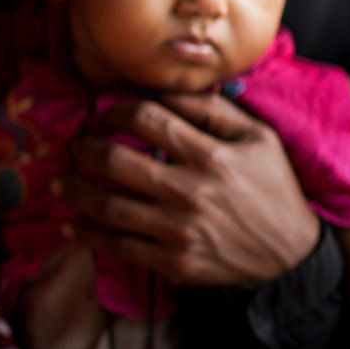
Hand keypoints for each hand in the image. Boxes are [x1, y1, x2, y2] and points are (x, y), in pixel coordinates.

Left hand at [63, 93, 319, 286]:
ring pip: (107, 206)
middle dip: (83, 149)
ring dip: (73, 191)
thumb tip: (167, 87)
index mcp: (211, 156)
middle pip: (115, 161)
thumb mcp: (258, 139)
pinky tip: (71, 225)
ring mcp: (179, 230)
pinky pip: (118, 246)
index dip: (112, 112)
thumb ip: (213, 111)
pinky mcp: (173, 261)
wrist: (291, 253)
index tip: (98, 116)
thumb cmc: (272, 188)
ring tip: (59, 182)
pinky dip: (88, 234)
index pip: (146, 119)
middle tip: (72, 146)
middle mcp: (190, 192)